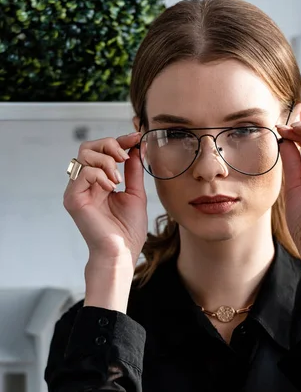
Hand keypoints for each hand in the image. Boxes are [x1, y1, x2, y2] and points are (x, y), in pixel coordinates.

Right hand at [63, 132, 146, 267]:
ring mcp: (77, 190)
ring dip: (106, 161)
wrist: (122, 252)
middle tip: (124, 157)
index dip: (119, 141)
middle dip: (110, 144)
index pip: (103, 151)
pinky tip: (111, 188)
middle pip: (88, 146)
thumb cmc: (128, 230)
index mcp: (99, 182)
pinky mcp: (73, 198)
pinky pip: (84, 172)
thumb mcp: (136, 194)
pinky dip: (100, 174)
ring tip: (118, 180)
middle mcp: (85, 184)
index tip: (136, 138)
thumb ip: (133, 171)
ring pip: (85, 155)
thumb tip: (135, 148)